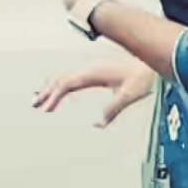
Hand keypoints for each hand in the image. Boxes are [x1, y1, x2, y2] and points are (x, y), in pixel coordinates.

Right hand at [32, 58, 155, 127]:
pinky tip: (60, 92)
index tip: (46, 109)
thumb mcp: (130, 95)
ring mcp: (92, 68)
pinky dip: (61, 84)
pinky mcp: (96, 71)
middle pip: (61, 78)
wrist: (151, 63)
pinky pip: (73, 77)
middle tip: (35, 105)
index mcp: (94, 72)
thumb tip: (98, 124)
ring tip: (40, 99)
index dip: (54, 96)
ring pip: (65, 76)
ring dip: (51, 87)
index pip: (67, 84)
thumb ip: (113, 109)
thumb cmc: (143, 76)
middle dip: (46, 92)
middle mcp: (90, 68)